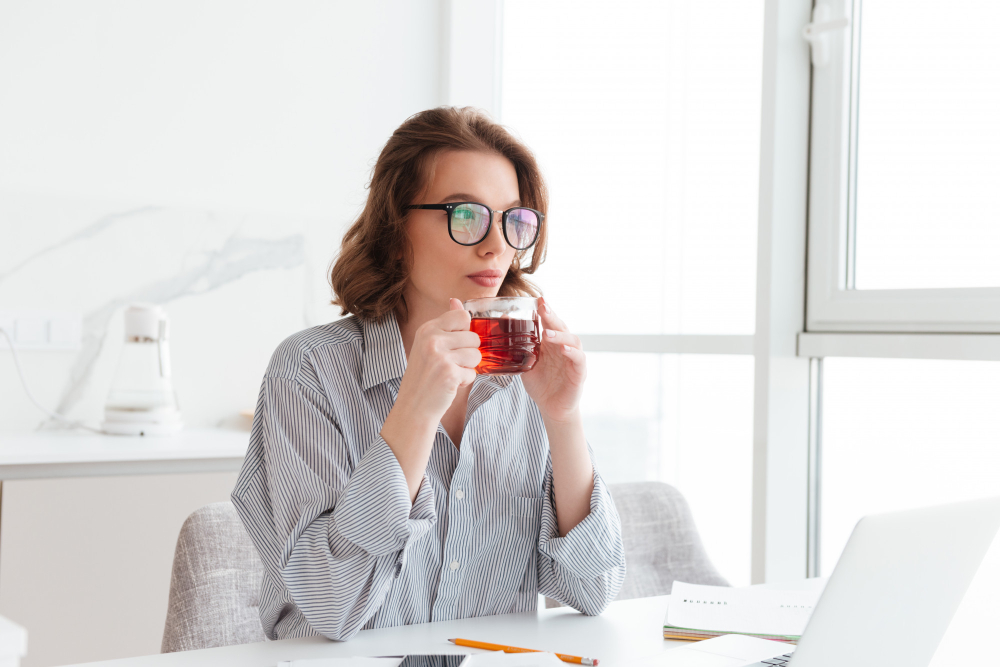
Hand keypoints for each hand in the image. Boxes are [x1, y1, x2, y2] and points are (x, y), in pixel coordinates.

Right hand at [394, 299, 480, 424]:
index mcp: (427, 329)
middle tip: (450, 364)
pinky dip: (464, 382)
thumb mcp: (429, 344)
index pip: (463, 316)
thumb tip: (456, 301)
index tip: (454, 345)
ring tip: (450, 374)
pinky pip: (473, 373)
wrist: (413, 407)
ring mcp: (440, 356)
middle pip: (474, 337)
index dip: (465, 332)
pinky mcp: (449, 373)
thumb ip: (445, 324)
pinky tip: (449, 384)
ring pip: (476, 355)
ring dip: (468, 368)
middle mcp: (432, 339)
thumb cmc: (424, 377)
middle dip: (468, 354)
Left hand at [521, 297, 585, 423]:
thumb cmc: (540, 384)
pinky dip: (572, 352)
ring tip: (548, 333)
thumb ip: (517, 351)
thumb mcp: (525, 364)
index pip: (550, 323)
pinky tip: (563, 348)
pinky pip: (578, 359)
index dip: (546, 311)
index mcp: (552, 344)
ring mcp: (573, 359)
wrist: (551, 408)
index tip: (538, 299)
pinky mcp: (579, 373)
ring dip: (560, 334)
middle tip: (543, 307)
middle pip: (562, 327)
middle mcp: (564, 348)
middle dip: (552, 316)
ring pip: (573, 340)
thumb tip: (500, 335)